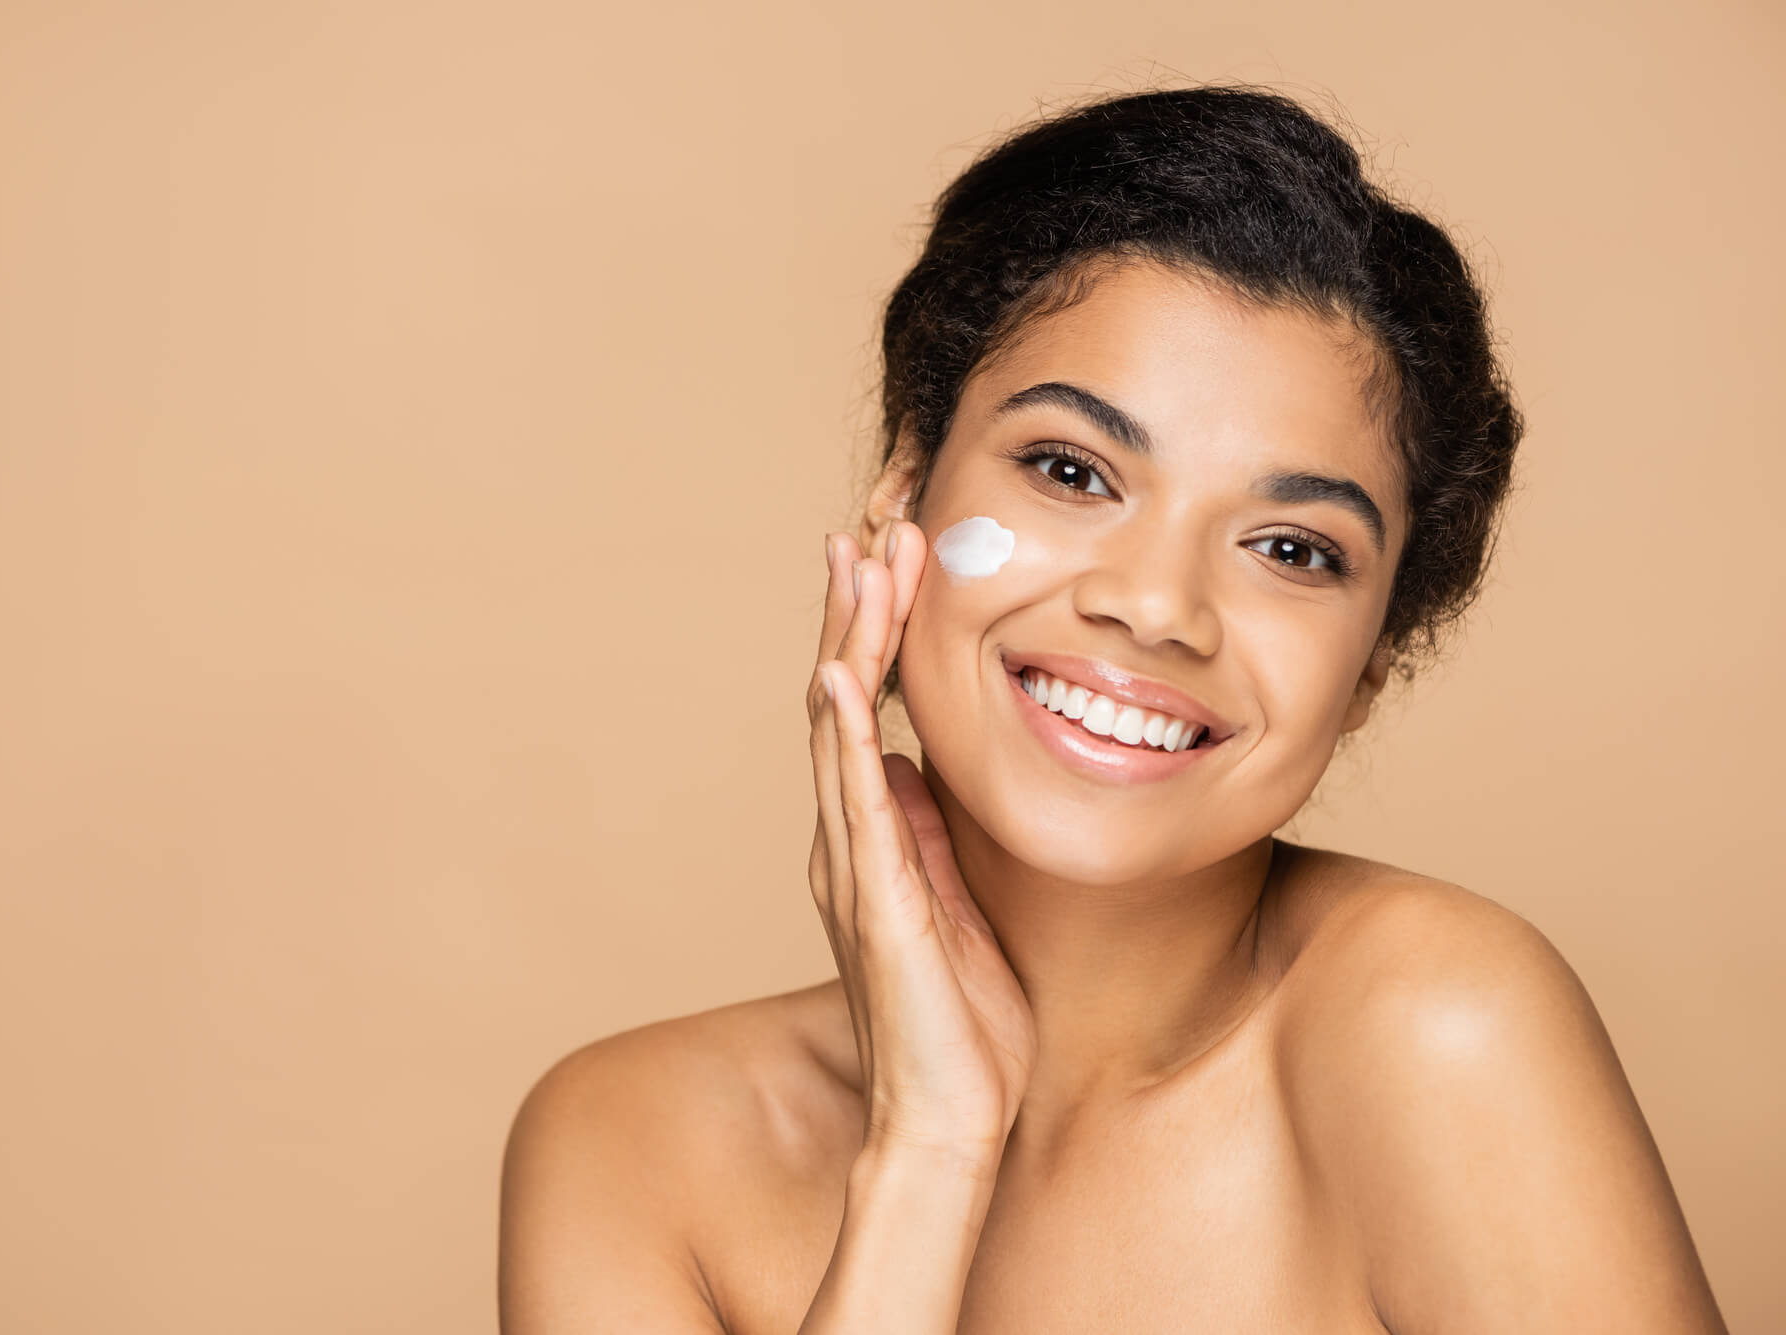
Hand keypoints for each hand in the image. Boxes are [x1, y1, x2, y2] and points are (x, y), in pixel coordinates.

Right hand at [806, 521, 1036, 1169]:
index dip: (876, 627)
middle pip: (841, 696)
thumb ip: (926, 833)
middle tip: (872, 518)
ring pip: (838, 727)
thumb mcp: (954, 900)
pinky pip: (852, 799)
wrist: (947, 1117)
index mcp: (872, 833)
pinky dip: (842, 732)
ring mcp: (853, 862)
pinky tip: (838, 673)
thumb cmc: (962, 1020)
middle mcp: (848, 835)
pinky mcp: (874, 898)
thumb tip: (916, 765)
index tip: (898, 549)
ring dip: (848, 639)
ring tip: (857, 558)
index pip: (866, 707)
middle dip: (858, 605)